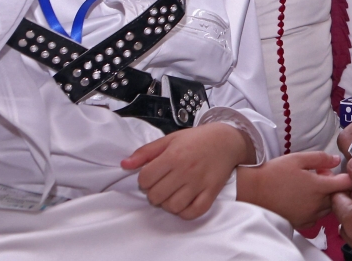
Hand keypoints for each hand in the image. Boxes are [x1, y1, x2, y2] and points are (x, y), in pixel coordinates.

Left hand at [121, 122, 252, 219]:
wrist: (227, 140)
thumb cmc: (196, 139)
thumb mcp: (169, 139)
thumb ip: (145, 152)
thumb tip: (124, 165)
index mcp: (173, 155)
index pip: (145, 179)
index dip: (144, 180)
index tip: (152, 176)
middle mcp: (185, 170)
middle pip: (156, 195)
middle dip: (154, 192)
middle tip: (162, 185)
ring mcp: (199, 183)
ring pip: (172, 206)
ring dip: (168, 203)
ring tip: (172, 194)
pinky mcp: (211, 192)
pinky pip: (193, 212)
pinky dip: (185, 212)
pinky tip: (184, 202)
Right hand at [238, 151, 351, 228]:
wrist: (251, 192)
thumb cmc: (273, 173)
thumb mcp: (297, 158)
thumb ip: (320, 158)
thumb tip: (336, 160)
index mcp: (318, 187)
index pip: (347, 184)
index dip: (348, 176)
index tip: (342, 171)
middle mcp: (317, 205)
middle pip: (339, 197)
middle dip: (336, 186)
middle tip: (322, 175)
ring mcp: (309, 216)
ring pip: (329, 208)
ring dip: (327, 197)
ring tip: (312, 186)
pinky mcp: (301, 224)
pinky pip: (317, 217)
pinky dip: (317, 208)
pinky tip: (305, 198)